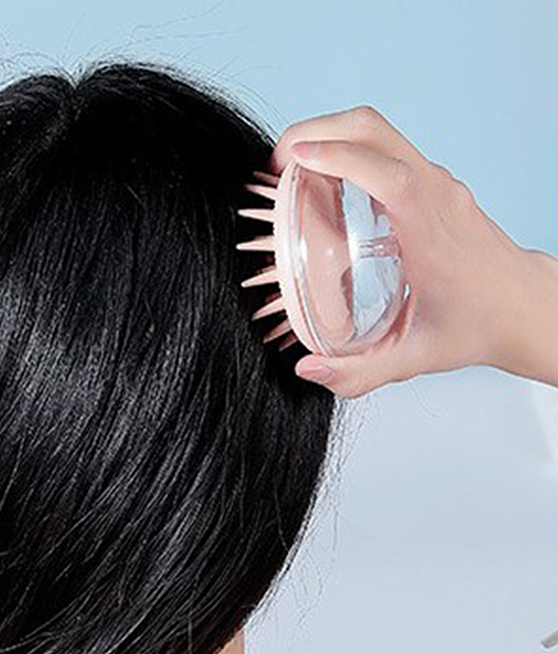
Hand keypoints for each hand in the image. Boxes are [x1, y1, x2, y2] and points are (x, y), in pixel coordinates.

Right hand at [270, 105, 529, 397]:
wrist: (523, 305)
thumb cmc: (476, 326)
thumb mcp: (413, 359)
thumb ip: (358, 373)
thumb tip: (307, 368)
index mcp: (431, 236)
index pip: (391, 178)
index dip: (342, 160)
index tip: (296, 160)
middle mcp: (436, 196)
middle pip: (376, 131)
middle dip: (319, 130)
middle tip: (279, 162)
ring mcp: (436, 183)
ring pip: (379, 133)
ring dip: (331, 135)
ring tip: (294, 168)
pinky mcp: (432, 182)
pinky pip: (385, 149)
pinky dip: (347, 150)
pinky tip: (325, 181)